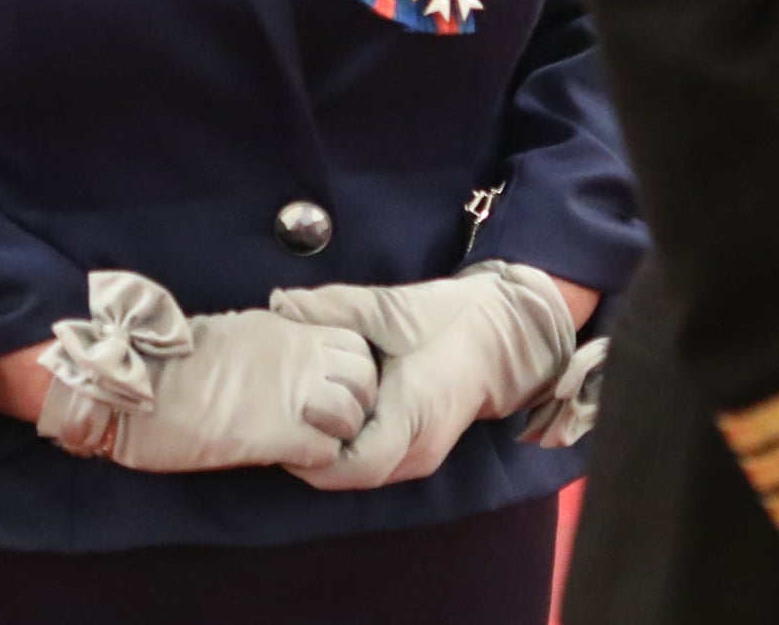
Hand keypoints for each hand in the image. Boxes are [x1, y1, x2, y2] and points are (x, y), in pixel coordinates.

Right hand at [110, 308, 380, 472]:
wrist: (132, 386)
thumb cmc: (167, 362)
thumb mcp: (233, 338)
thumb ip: (271, 349)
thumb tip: (287, 362)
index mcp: (286, 328)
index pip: (353, 344)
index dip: (349, 370)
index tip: (328, 387)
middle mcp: (299, 354)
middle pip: (365, 377)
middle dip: (356, 401)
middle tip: (326, 419)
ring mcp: (292, 392)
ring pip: (354, 414)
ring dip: (338, 432)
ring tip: (308, 440)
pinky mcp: (278, 433)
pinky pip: (326, 451)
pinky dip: (316, 460)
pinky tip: (290, 458)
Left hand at [270, 263, 575, 488]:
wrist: (502, 335)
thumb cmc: (451, 320)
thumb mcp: (393, 308)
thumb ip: (336, 306)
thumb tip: (279, 302)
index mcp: (413, 416)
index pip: (355, 465)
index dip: (311, 455)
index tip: (281, 421)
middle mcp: (417, 450)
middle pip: (351, 476)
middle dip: (309, 454)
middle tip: (276, 418)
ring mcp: (420, 457)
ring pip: (360, 474)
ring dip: (327, 453)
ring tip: (296, 417)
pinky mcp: (418, 451)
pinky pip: (372, 463)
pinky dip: (345, 447)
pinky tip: (327, 416)